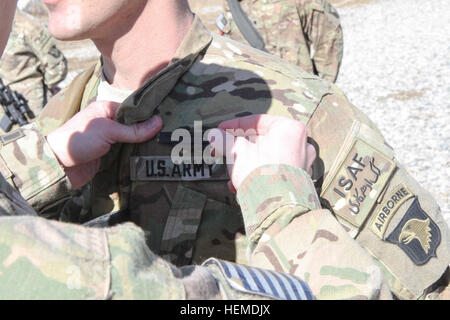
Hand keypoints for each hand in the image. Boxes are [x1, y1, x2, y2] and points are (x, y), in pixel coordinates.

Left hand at [46, 100, 162, 188]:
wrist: (60, 166)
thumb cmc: (81, 140)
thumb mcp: (109, 131)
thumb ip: (134, 130)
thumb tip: (159, 122)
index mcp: (107, 109)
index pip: (134, 110)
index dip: (149, 116)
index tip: (168, 122)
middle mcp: (109, 122)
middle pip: (135, 126)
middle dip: (149, 132)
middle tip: (170, 136)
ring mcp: (109, 140)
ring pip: (132, 141)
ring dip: (144, 145)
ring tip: (165, 147)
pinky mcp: (109, 155)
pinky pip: (127, 154)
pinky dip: (137, 155)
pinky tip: (151, 157)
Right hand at [209, 114, 315, 192]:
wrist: (275, 207)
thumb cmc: (258, 171)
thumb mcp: (236, 151)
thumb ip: (224, 140)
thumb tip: (214, 135)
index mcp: (289, 128)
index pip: (256, 121)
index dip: (233, 126)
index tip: (220, 131)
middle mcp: (301, 143)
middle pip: (263, 140)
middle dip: (240, 148)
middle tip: (223, 151)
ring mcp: (302, 163)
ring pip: (268, 157)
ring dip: (246, 163)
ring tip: (230, 172)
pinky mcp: (299, 181)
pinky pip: (274, 172)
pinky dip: (258, 175)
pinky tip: (241, 185)